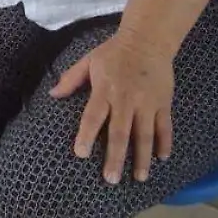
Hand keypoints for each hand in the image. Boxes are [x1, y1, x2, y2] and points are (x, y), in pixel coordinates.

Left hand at [52, 30, 175, 184]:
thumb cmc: (114, 52)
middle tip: (110, 179)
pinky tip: (162, 159)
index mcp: (105, 89)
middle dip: (115, 157)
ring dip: (142, 158)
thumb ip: (71, 79)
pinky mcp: (163, 102)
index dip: (86, 135)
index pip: (94, 116)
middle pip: (120, 132)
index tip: (81, 154)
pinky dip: (165, 142)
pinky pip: (165, 126)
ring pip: (145, 134)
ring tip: (139, 178)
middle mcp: (126, 98)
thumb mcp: (89, 60)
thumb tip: (52, 95)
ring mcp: (147, 102)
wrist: (148, 38)